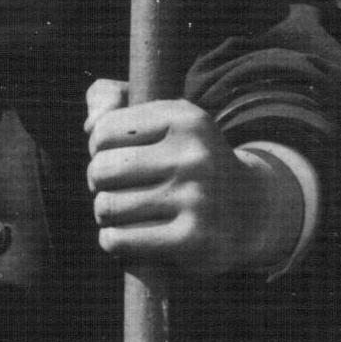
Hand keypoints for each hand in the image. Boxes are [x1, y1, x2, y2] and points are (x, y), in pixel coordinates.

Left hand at [84, 80, 300, 279]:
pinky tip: (130, 236)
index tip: (122, 157)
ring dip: (107, 214)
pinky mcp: (193, 240)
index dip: (101, 149)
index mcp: (186, 119)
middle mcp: (194, 156)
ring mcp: (196, 199)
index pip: (103, 132)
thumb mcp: (164, 120)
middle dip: (100, 183)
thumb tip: (90, 124)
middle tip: (120, 189)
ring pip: (107, 207)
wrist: (250, 211)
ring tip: (127, 212)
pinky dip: (113, 241)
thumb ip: (115, 101)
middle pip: (101, 170)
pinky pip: (119, 240)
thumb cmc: (189, 162)